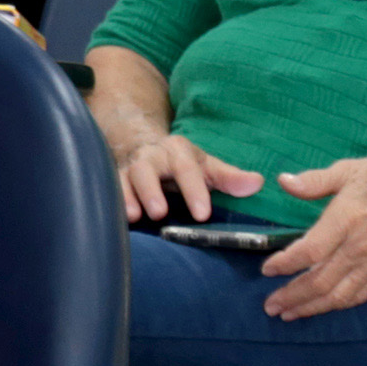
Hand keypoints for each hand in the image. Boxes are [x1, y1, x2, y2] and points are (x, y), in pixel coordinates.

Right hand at [117, 130, 260, 225]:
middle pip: (148, 170)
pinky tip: (115, 218)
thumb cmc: (182, 164)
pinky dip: (111, 201)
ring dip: (127, 196)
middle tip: (160, 213)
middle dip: (152, 190)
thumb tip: (258, 184)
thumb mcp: (206, 167)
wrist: (143, 146)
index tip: (203, 214)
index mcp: (177, 151)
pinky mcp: (112, 178)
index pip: (187, 169)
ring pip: (123, 178)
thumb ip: (229, 178)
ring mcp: (129, 168)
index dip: (194, 191)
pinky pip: (108, 188)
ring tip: (133, 217)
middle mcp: (150, 157)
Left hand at [260, 145, 366, 318]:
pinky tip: (321, 307)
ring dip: (312, 307)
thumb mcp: (348, 169)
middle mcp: (361, 246)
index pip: (310, 251)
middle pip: (321, 281)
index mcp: (347, 219)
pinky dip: (338, 305)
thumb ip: (314, 181)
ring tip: (289, 314)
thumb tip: (283, 181)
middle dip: (292, 296)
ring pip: (340, 295)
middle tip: (270, 306)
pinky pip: (360, 295)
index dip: (286, 264)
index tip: (266, 270)